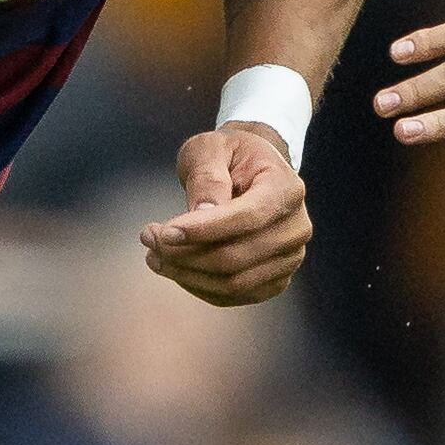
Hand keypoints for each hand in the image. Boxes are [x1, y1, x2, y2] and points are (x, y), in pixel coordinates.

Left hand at [138, 120, 313, 304]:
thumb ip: (207, 177)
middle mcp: (296, 227)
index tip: (163, 232)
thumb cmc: (228, 156)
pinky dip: (198, 286)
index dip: (204, 230)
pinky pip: (233, 295)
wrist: (250, 172)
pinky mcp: (274, 280)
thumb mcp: (211, 148)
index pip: (247, 218)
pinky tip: (174, 267)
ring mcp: (289, 258)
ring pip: (233, 283)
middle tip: (148, 239)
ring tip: (154, 254)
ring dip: (187, 274)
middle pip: (237, 257)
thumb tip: (202, 213)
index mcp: (287, 188)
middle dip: (185, 254)